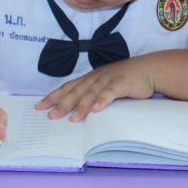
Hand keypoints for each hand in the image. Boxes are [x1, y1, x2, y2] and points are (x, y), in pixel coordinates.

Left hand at [34, 58, 155, 122]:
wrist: (147, 69)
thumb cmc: (125, 80)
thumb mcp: (105, 86)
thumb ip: (93, 96)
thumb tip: (76, 112)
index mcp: (90, 79)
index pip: (68, 88)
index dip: (53, 97)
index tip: (40, 106)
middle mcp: (96, 78)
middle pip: (75, 92)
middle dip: (62, 104)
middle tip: (50, 115)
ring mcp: (108, 79)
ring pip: (91, 93)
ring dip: (81, 106)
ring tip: (73, 118)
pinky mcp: (121, 82)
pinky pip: (110, 92)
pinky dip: (103, 100)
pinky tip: (97, 109)